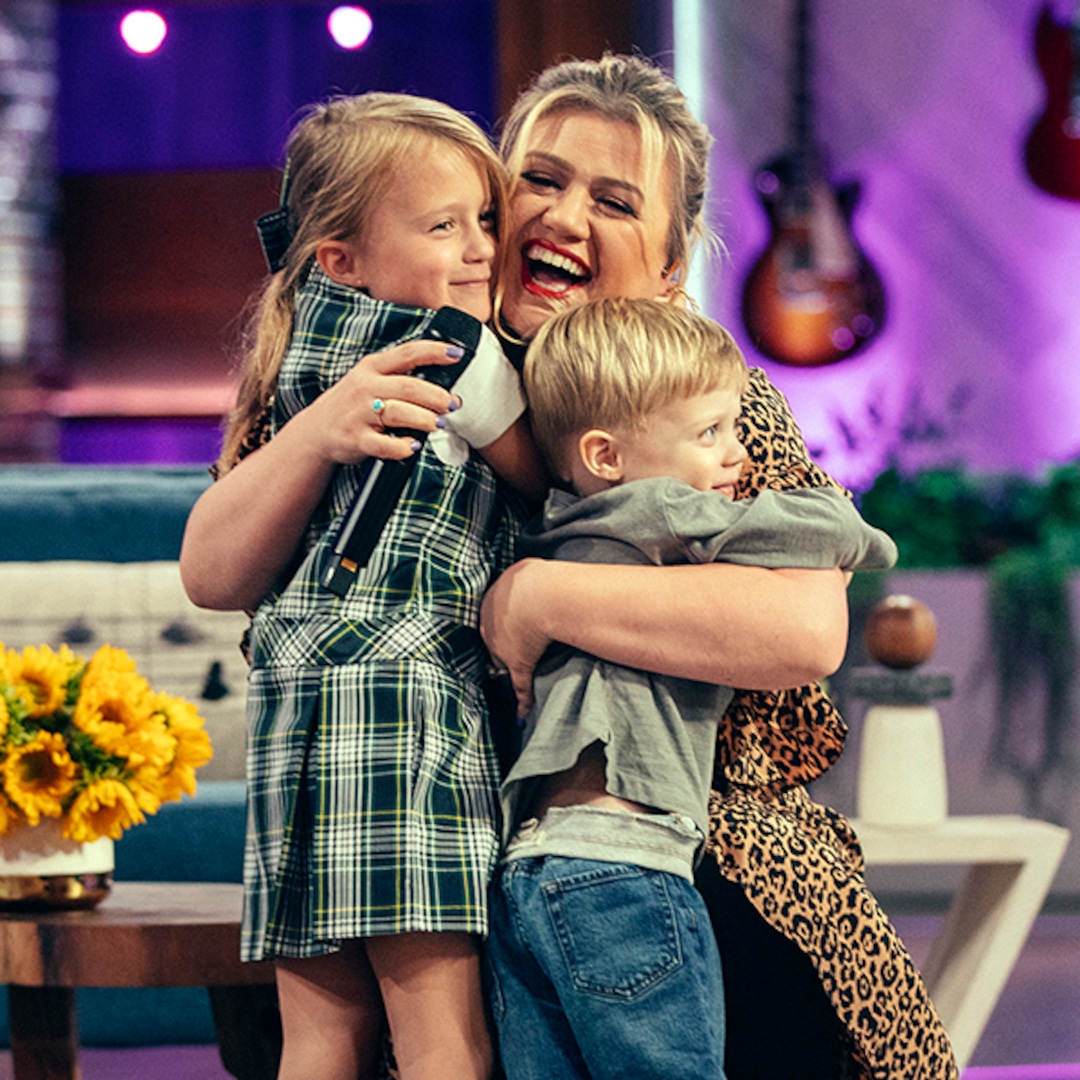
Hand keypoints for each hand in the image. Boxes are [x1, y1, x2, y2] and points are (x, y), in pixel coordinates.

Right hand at [297, 338, 464, 465]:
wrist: (316, 430)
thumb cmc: (353, 403)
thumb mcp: (370, 379)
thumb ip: (399, 375)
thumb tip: (443, 377)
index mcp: (372, 367)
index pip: (408, 353)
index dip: (434, 352)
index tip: (457, 354)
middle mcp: (365, 387)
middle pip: (409, 387)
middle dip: (437, 396)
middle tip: (453, 404)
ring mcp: (359, 413)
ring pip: (398, 413)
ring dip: (425, 419)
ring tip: (440, 424)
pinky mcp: (356, 439)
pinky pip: (383, 444)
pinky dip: (401, 447)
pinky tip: (413, 446)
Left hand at [480, 559, 552, 716]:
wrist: (540, 595)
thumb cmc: (533, 580)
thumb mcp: (524, 569)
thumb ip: (522, 573)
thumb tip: (529, 567)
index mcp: (489, 603)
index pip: (490, 620)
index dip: (499, 627)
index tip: (507, 630)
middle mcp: (490, 627)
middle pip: (491, 642)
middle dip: (499, 647)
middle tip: (510, 651)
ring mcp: (503, 648)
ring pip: (502, 662)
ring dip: (506, 670)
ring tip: (512, 680)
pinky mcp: (519, 663)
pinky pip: (520, 686)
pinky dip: (522, 701)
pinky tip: (523, 715)